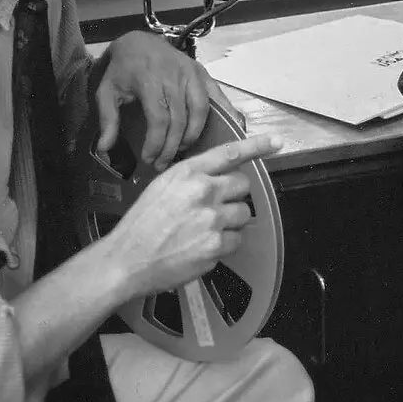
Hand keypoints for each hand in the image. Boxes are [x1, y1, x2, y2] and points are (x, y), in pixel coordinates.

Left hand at [96, 33, 225, 167]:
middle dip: (173, 146)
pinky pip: (216, 96)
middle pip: (180, 119)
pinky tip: (224, 131)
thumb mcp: (107, 91)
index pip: (159, 119)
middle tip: (164, 163)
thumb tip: (104, 148)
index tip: (149, 159)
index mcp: (149, 79)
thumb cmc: (123, 69)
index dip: (157, 143)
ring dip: (193, 135)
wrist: (138, 41)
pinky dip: (224, 114)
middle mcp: (174, 75)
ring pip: (199, 110)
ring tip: (182, 150)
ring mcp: (191, 72)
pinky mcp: (202, 72)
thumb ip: (107, 119)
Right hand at [101, 134, 279, 299]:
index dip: (257, 146)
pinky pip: (236, 240)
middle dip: (233, 195)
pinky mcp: (215, 246)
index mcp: (187, 172)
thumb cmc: (142, 224)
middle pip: (243, 185)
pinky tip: (203, 246)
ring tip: (207, 229)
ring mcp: (211, 219)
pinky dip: (225, 244)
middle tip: (215, 207)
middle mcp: (203, 191)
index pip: (230, 153)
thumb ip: (192, 177)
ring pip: (243, 213)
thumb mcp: (163, 186)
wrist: (127, 259)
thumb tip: (218, 176)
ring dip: (231, 221)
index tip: (275, 142)